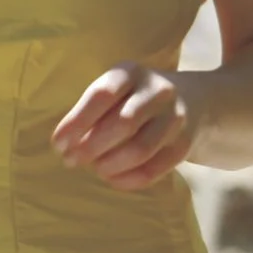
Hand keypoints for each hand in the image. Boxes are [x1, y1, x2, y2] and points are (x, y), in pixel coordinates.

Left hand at [52, 62, 194, 190]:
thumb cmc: (134, 97)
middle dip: (91, 147)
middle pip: (122, 124)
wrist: (194, 102)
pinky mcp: (185, 144)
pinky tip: (113, 180)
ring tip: (94, 169)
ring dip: (111, 164)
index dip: (77, 122)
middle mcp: (157, 92)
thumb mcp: (115, 90)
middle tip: (70, 161)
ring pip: (140, 149)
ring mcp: (176, 118)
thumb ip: (92, 109)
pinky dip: (131, 179)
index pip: (101, 96)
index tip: (58, 143)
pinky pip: (157, 168)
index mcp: (130, 73)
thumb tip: (66, 142)